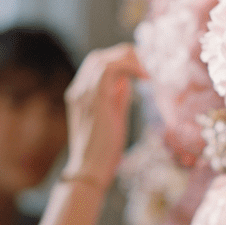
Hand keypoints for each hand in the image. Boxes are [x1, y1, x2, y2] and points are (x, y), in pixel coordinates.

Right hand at [63, 44, 145, 188]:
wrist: (90, 168)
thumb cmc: (103, 149)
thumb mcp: (112, 117)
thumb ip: (117, 97)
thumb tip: (128, 82)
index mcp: (80, 94)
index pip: (97, 64)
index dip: (120, 60)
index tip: (142, 67)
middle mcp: (78, 90)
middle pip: (98, 57)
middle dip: (125, 55)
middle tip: (147, 66)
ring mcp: (84, 93)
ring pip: (102, 59)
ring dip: (128, 59)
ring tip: (147, 71)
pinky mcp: (95, 99)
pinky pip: (109, 69)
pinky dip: (129, 66)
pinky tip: (144, 76)